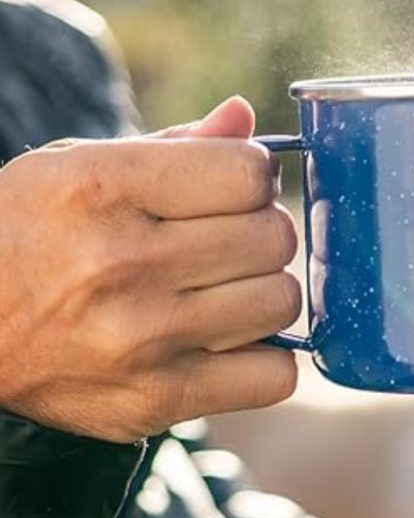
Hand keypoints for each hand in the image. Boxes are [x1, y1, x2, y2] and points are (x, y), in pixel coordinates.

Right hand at [0, 97, 300, 441]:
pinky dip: (266, 361)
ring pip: (281, 302)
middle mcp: (123, 262)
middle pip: (273, 238)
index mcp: (102, 187)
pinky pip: (274, 377)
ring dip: (265, 293)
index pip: (249, 174)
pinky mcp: (156, 399)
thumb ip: (174, 145)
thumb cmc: (28, 233)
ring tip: (224, 292)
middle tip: (228, 242)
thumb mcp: (76, 167)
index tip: (233, 188)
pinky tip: (229, 345)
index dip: (254, 177)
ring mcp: (143, 337)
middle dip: (262, 233)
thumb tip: (245, 118)